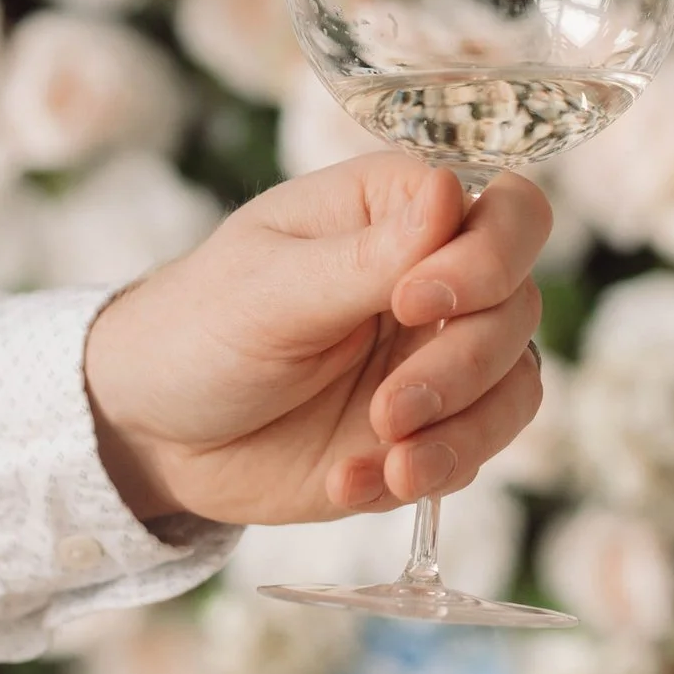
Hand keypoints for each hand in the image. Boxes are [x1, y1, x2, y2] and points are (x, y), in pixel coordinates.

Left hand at [83, 153, 548, 527]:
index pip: (508, 213)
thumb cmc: (198, 329)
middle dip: (464, 366)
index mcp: (400, 212)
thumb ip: (366, 256)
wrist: (155, 434)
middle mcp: (438, 278)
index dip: (487, 258)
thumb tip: (451, 190)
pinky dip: (426, 475)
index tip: (412, 302)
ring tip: (387, 460)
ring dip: (462, 432)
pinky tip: (352, 482)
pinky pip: (474, 453)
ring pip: (516, 385)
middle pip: (519, 306)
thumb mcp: (269, 291)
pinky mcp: (432, 431)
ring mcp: (439, 357)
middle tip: (389, 407)